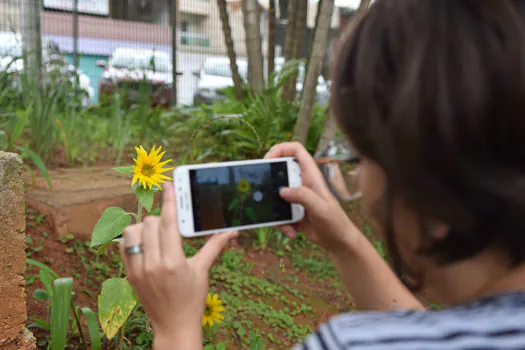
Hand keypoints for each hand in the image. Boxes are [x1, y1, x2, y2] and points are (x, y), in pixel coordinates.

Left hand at [119, 182, 238, 339]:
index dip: (170, 201)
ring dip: (145, 228)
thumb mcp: (203, 271)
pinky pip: (123, 246)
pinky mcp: (128, 275)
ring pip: (132, 232)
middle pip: (150, 223)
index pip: (170, 223)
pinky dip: (133, 239)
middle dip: (162, 218)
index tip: (169, 185)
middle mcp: (152, 265)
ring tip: (158, 235)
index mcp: (173, 263)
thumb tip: (233, 230)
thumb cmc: (192, 299)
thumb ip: (215, 246)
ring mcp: (137, 270)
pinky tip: (145, 244)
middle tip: (172, 225)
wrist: (174, 326)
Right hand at [265, 142, 357, 251]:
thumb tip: (282, 191)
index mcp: (311, 176)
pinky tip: (292, 233)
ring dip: (276, 211)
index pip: (297, 151)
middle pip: (280, 172)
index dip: (281, 148)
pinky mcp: (293, 211)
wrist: (338, 241)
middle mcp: (302, 183)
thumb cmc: (335, 222)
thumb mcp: (320, 208)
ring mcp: (297, 197)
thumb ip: (303, 196)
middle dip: (270, 183)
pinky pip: (279, 213)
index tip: (268, 158)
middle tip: (263, 192)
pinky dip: (282, 224)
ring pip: (276, 196)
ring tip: (286, 225)